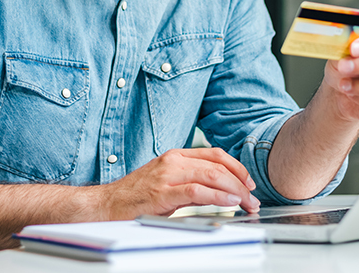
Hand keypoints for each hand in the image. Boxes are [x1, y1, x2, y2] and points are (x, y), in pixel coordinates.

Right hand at [98, 148, 259, 219]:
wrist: (106, 205)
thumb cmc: (135, 196)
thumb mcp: (167, 182)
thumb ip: (192, 182)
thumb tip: (219, 190)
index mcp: (175, 155)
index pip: (214, 154)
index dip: (237, 167)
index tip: (249, 182)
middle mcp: (173, 160)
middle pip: (218, 165)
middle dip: (241, 181)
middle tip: (252, 198)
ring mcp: (167, 175)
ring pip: (212, 175)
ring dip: (235, 190)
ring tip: (246, 202)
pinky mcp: (163, 193)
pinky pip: (197, 190)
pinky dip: (218, 195)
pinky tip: (229, 201)